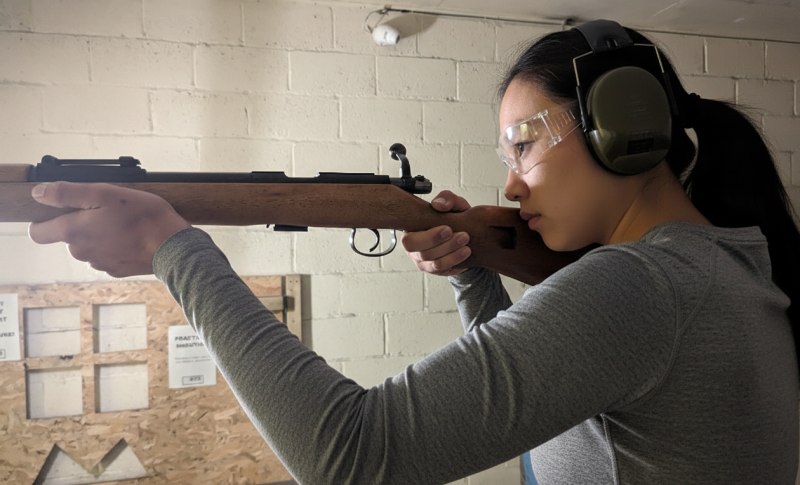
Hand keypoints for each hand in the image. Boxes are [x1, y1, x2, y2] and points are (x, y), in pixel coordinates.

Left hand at [28, 182, 190, 277]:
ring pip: (90, 246)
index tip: (60, 210)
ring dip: (100, 235)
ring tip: (123, 223)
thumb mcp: (105, 193)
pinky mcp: (117, 270)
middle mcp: (81, 251)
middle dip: (81, 224)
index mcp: (73, 232)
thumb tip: (38, 193)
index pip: (38, 233)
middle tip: (106, 210)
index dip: (43, 221)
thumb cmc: (142, 217)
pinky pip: (108, 256)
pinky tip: (131, 237)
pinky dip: (115, 246)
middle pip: (69, 237)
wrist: (172, 248)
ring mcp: (100, 263)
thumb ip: (68, 193)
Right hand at [401, 190, 471, 275]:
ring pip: (434, 265)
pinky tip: (465, 256)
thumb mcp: (453, 204)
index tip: (448, 229)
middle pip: (422, 254)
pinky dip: (455, 264)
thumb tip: (438, 205)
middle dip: (444, 247)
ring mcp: (422, 261)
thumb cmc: (452, 216)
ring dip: (452, 256)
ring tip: (467, 247)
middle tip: (463, 236)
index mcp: (410, 231)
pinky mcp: (434, 270)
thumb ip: (447, 198)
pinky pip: (443, 271)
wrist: (464, 231)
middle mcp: (413, 249)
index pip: (409, 240)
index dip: (429, 237)